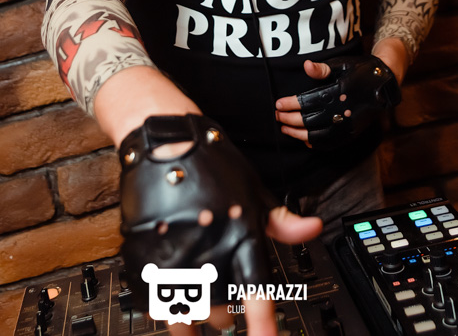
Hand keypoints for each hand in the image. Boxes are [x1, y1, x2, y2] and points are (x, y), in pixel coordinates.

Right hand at [120, 116, 320, 335]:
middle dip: (226, 315)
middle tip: (226, 307)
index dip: (262, 324)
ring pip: (187, 312)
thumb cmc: (212, 164)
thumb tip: (313, 229)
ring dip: (195, 316)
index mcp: (241, 235)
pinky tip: (169, 300)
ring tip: (198, 310)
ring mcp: (174, 255)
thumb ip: (282, 220)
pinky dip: (164, 305)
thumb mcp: (254, 190)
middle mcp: (209, 249)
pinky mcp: (144, 255)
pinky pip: (154, 299)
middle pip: (220, 310)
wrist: (166, 140)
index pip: (256, 291)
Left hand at [274, 57, 400, 147]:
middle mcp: (343, 111)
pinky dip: (315, 144)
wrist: (387, 84)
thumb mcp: (342, 65)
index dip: (290, 104)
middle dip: (290, 120)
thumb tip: (305, 66)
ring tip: (285, 129)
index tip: (278, 105)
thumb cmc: (362, 70)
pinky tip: (305, 140)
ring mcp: (348, 124)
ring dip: (298, 134)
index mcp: (339, 92)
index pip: (308, 102)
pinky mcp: (352, 133)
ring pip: (318, 135)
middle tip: (277, 116)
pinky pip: (330, 143)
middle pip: (309, 120)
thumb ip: (322, 69)